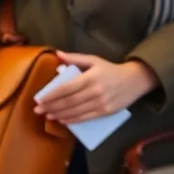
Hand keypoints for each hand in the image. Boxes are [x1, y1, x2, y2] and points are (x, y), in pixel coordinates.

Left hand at [35, 53, 156, 124]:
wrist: (135, 80)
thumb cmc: (111, 69)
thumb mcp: (94, 60)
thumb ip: (75, 58)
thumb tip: (57, 54)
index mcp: (91, 77)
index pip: (66, 88)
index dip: (51, 95)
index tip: (39, 99)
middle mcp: (95, 91)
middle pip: (68, 101)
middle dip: (51, 106)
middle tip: (37, 110)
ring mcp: (101, 103)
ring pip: (75, 111)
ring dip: (59, 114)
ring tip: (47, 115)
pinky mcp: (105, 112)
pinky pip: (85, 118)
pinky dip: (71, 120)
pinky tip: (62, 120)